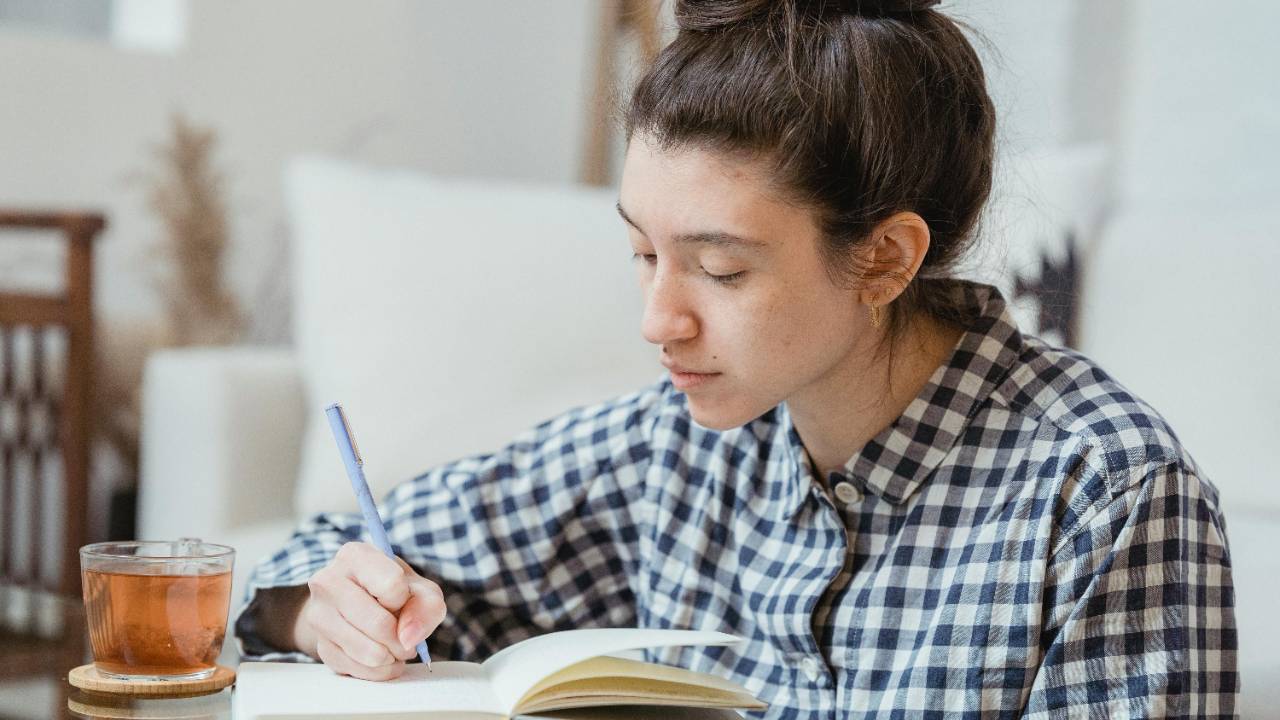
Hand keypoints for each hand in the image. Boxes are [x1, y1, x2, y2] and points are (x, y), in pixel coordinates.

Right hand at [293, 541, 446, 679]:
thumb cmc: (394, 593)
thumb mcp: (420, 590)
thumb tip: (408, 637)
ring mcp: (318, 615)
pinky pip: (357, 669)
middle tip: (407, 641)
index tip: (401, 600)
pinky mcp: (319, 645)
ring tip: (395, 648)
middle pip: (379, 623)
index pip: (391, 585)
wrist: (360, 607)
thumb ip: (426, 607)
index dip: (404, 600)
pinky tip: (381, 658)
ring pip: (368, 651)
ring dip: (392, 657)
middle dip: (402, 639)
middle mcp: (327, 581)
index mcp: (354, 555)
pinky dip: (378, 670)